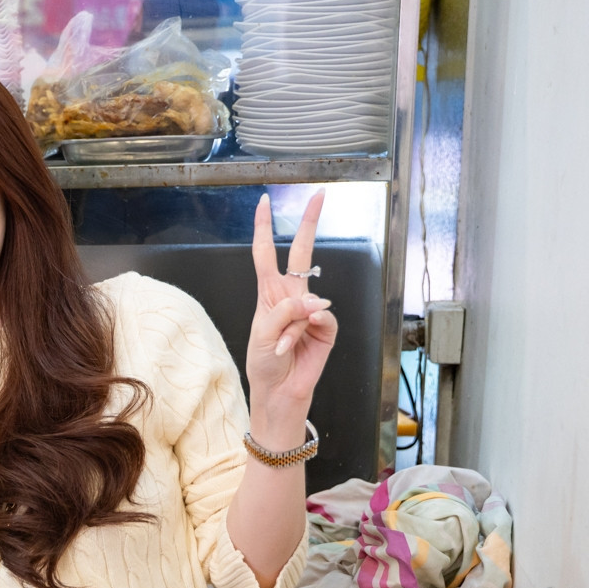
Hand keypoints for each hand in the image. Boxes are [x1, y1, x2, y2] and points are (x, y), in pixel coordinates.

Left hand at [246, 190, 337, 445]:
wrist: (279, 391)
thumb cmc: (263, 363)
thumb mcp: (262, 335)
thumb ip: (283, 312)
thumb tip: (313, 300)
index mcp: (269, 293)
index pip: (266, 253)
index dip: (265, 228)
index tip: (265, 202)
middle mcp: (290, 297)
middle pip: (302, 254)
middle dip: (310, 224)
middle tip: (319, 196)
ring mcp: (310, 311)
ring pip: (311, 298)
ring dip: (295, 324)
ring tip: (283, 345)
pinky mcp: (327, 328)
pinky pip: (324, 319)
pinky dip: (309, 332)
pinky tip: (298, 346)